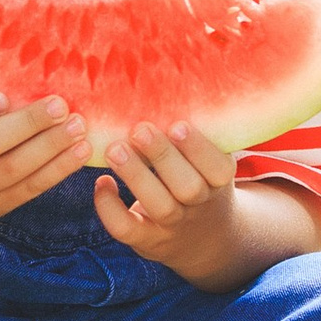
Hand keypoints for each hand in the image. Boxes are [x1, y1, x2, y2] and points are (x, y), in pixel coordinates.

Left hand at [93, 121, 243, 283]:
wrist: (204, 238)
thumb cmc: (200, 180)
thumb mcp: (210, 162)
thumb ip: (194, 135)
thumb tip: (170, 80)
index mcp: (219, 180)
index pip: (219, 168)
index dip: (199, 148)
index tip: (178, 124)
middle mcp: (199, 204)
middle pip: (188, 187)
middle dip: (163, 157)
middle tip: (139, 129)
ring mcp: (173, 225)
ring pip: (159, 205)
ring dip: (135, 176)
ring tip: (113, 149)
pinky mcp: (147, 240)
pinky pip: (128, 230)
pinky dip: (110, 209)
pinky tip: (101, 183)